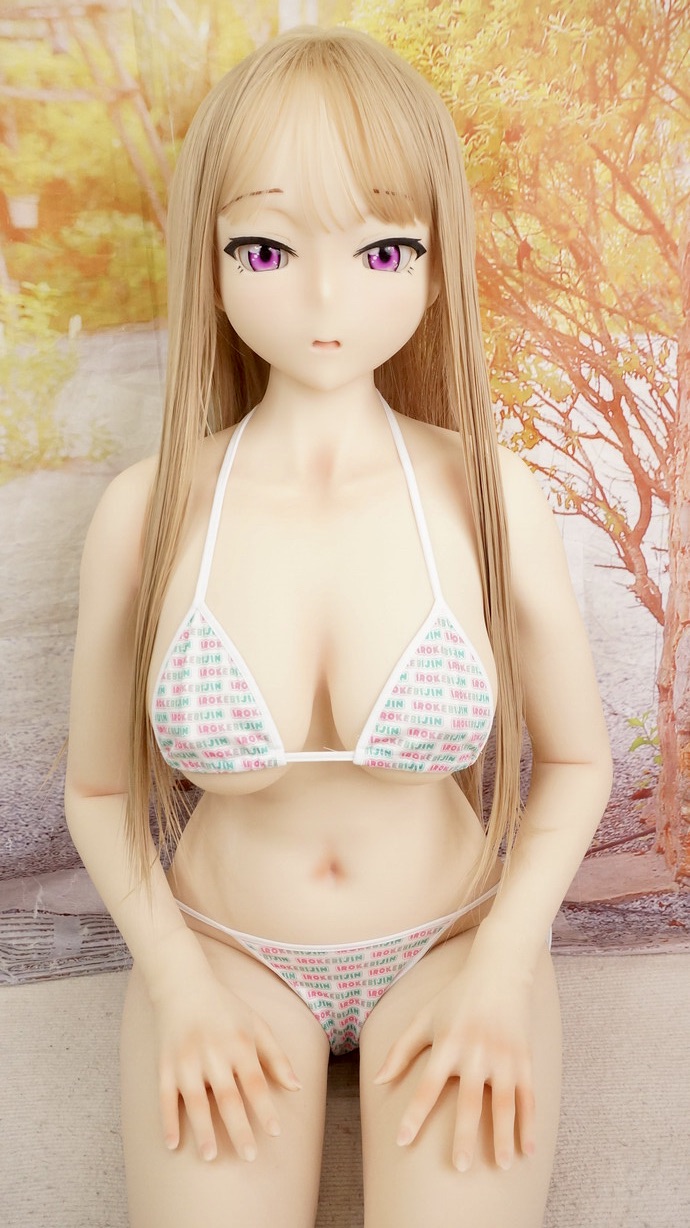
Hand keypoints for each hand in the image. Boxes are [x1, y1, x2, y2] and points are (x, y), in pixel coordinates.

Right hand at [152, 970, 301, 1161]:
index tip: (275, 1132)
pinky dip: (167, 1121)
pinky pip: (165, 1098)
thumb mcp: (257, 1024)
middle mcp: (213, 1053)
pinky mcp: (164, 1065)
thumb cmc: (226, 1008)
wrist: (183, 985)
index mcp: (239, 1043)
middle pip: (227, 1097)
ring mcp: (186, 1060)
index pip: (255, 1081)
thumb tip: (297, 1088)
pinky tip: (172, 1144)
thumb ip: (277, 1056)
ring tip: (210, 1157)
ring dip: (202, 1130)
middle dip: (238, 1128)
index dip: (265, 1108)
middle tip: (249, 1156)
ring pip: (194, 1101)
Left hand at [373, 951, 536, 1171]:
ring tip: (501, 1166)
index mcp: (448, 1043)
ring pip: (505, 1103)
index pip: (428, 1085)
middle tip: (459, 1168)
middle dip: (464, 1135)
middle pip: (470, 1100)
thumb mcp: (424, 1017)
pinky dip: (530, 1124)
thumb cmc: (456, 997)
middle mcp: (476, 1052)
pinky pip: (529, 1097)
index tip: (401, 1141)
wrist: (500, 971)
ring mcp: (504, 1056)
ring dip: (503, 1136)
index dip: (414, 1114)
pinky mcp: (524, 1058)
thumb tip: (377, 1080)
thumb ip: (401, 1049)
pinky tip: (528, 1150)